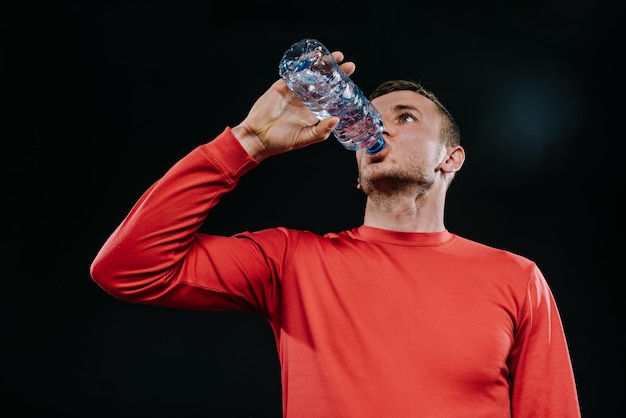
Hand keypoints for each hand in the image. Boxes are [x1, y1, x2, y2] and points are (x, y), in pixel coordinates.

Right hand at [232, 51, 355, 160]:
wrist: (258, 137)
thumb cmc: (281, 142)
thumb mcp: (305, 138)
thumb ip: (321, 131)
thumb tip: (337, 119)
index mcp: (312, 113)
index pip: (330, 98)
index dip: (340, 90)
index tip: (351, 84)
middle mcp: (305, 100)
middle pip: (323, 83)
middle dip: (336, 74)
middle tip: (349, 66)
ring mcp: (293, 92)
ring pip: (311, 75)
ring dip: (322, 66)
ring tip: (335, 58)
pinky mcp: (281, 86)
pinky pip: (294, 73)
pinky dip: (303, 65)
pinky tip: (313, 58)